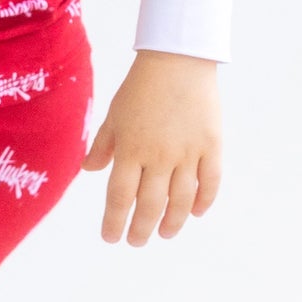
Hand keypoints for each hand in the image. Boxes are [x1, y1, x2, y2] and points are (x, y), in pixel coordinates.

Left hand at [81, 50, 221, 244]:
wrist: (177, 59)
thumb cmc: (140, 87)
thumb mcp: (114, 114)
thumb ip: (103, 145)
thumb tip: (89, 171)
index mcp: (130, 148)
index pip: (120, 197)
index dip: (114, 222)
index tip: (110, 238)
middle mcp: (158, 155)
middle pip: (150, 205)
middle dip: (141, 229)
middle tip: (136, 242)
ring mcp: (187, 152)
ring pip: (181, 200)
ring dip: (172, 222)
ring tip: (165, 234)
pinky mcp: (211, 145)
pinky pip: (210, 181)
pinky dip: (203, 201)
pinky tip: (195, 213)